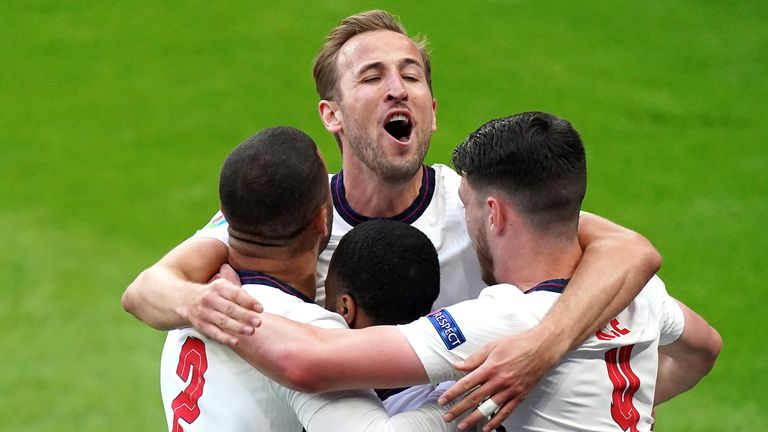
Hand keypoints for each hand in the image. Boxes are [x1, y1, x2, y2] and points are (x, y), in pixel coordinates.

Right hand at [183, 264, 263, 346]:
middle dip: (245, 316)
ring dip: (238, 327)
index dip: (248, 301)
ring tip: (251, 331)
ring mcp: (204, 313)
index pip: (235, 294)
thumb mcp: (222, 286)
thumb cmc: (213, 293)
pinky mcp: (201, 325)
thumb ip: (238, 292)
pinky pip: (214, 333)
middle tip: (259, 322)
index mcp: (219, 287)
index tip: (261, 308)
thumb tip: (255, 303)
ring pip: (223, 321)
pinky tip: (236, 341)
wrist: (185, 299)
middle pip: (230, 309)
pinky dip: (225, 338)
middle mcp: (210, 299)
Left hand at [439, 329, 561, 430]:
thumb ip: (474, 359)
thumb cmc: (518, 344)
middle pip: (474, 398)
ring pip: (488, 408)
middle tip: (447, 416)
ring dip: (473, 418)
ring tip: (462, 425)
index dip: (453, 393)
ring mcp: (510, 390)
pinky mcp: (520, 396)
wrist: (542, 348)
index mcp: (490, 367)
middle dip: (458, 409)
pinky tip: (486, 427)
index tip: (443, 400)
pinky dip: (495, 421)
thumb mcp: (493, 346)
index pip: (467, 383)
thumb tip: (458, 366)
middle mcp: (499, 381)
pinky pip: (505, 411)